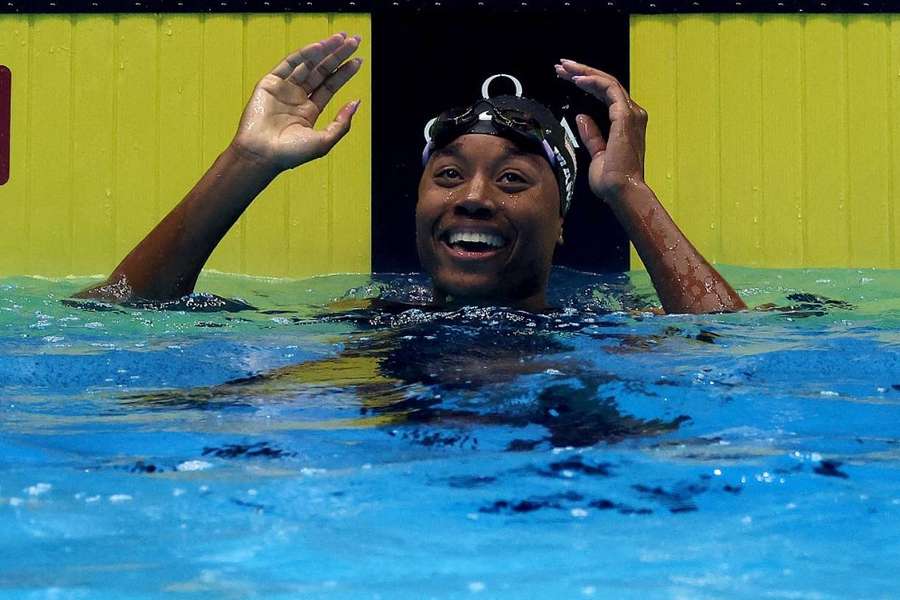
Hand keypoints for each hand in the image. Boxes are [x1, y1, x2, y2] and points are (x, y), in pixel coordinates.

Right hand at [232, 33, 363, 171]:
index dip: (344, 72)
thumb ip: (342, 123)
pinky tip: (320, 47)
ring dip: (325, 50)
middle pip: (321, 71)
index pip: (330, 86)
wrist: (262, 154)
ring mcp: (283, 89)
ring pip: (308, 64)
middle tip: (354, 41)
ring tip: (341, 38)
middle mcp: (297, 98)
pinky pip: (289, 63)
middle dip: (338, 55)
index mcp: (309, 111)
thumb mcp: (324, 141)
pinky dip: (305, 54)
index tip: (359, 60)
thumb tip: (356, 102)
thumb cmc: (290, 154)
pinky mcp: (270, 83)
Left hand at [555, 59, 647, 201]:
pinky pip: (609, 90)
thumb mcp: (597, 155)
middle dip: (582, 72)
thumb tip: (581, 117)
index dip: (586, 83)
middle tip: (561, 66)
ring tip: (564, 68)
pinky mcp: (626, 116)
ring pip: (607, 82)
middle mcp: (632, 115)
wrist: (621, 191)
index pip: (605, 95)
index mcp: (626, 123)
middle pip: (605, 84)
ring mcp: (631, 114)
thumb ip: (592, 135)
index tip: (566, 78)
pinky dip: (592, 81)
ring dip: (584, 72)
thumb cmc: (611, 180)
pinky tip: (576, 79)